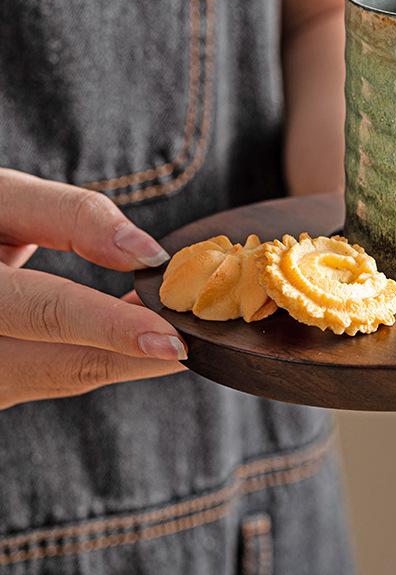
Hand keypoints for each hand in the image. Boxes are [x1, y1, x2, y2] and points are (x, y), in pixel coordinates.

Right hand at [0, 168, 185, 410]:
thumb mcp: (5, 198)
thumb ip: (72, 217)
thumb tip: (147, 253)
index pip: (44, 312)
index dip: (111, 328)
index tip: (174, 341)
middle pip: (59, 365)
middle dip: (133, 357)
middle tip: (196, 344)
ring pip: (62, 376)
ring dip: (123, 355)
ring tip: (174, 322)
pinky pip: (54, 373)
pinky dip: (99, 353)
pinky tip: (138, 327)